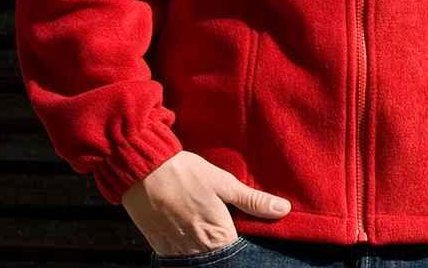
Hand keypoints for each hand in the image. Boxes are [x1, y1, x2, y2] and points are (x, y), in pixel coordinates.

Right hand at [121, 150, 291, 256]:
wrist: (144, 171)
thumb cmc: (185, 173)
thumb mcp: (223, 182)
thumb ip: (253, 201)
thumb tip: (283, 209)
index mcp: (218, 236)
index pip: (240, 251)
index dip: (243, 237)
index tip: (240, 224)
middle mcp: (198, 252)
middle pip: (220, 256)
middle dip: (224, 243)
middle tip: (219, 218)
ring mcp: (177, 253)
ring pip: (200, 257)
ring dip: (205, 244)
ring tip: (202, 220)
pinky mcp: (161, 248)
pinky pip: (180, 255)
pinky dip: (187, 244)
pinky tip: (187, 224)